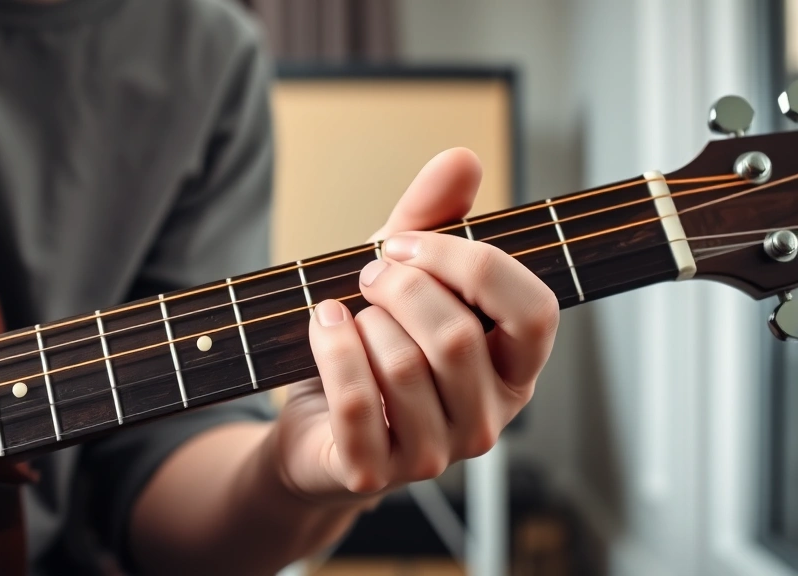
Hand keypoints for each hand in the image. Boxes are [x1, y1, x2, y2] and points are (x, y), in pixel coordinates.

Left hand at [269, 148, 558, 501]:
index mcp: (513, 369)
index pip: (533, 311)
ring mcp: (434, 454)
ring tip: (346, 310)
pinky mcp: (374, 472)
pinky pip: (357, 402)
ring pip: (406, 366)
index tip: (410, 242)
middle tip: (370, 274)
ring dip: (363, 321)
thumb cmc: (374, 346)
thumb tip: (461, 157)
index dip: (471, 263)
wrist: (315, 425)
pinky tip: (322, 326)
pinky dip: (331, 350)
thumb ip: (434, 220)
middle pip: (457, 336)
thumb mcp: (403, 275)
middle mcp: (487, 420)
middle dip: (400, 287)